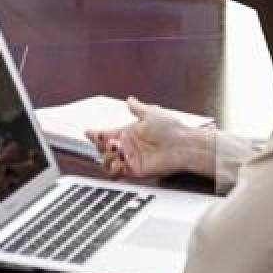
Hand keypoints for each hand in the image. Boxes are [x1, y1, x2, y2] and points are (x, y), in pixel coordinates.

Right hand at [85, 97, 214, 179]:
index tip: (89, 132)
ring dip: (106, 156)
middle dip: (100, 145)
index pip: (106, 135)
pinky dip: (114, 167)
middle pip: (103, 149)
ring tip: (115, 149)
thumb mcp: (151, 113)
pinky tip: (119, 160)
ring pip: (107, 162)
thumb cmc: (171, 129)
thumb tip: (130, 99)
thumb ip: (137, 108)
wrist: (183, 145)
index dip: (96, 135)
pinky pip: (117, 173)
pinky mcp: (135, 171)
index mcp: (128, 133)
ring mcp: (130, 159)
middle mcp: (127, 147)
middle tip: (108, 140)